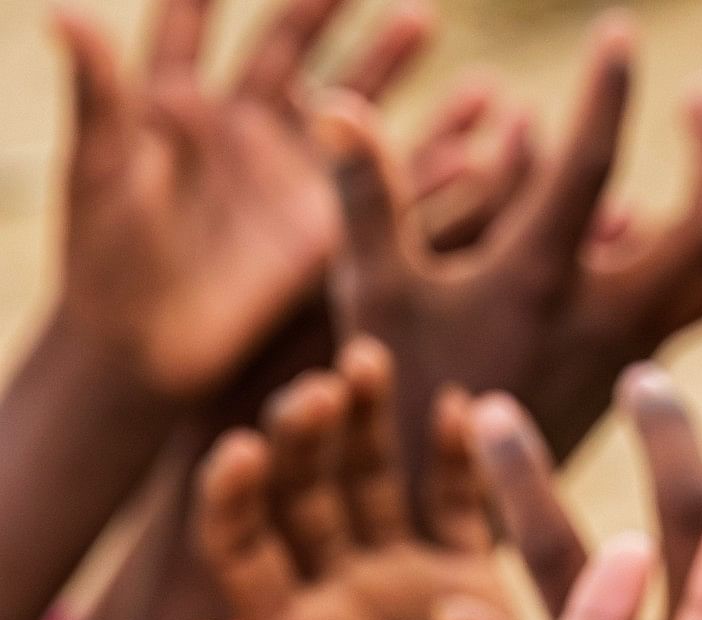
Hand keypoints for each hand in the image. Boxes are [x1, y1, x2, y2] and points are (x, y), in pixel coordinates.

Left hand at [47, 0, 428, 404]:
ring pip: (352, 109)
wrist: (139, 344)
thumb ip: (95, 93)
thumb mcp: (94, 168)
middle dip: (330, 12)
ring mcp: (285, 177)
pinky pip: (387, 192)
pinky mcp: (320, 230)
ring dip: (398, 76)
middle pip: (291, 50)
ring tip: (461, 61)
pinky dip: (434, 176)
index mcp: (175, 104)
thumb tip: (62, 13)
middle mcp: (241, 130)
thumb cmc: (103, 256)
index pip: (189, 24)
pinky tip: (479, 157)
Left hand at [177, 337, 514, 619]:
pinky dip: (454, 455)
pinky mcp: (472, 576)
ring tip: (365, 365)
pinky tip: (459, 410)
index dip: (233, 499)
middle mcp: (337, 593)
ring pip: (369, 480)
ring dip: (364, 420)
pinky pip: (457, 502)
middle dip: (302, 438)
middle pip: (301, 496)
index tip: (240, 452)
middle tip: (319, 392)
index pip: (240, 548)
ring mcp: (403, 577)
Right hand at [321, 18, 701, 458]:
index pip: (592, 166)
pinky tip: (665, 215)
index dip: (609, 92)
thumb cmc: (395, 398)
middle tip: (701, 96)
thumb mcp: (371, 293)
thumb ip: (365, 197)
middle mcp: (608, 318)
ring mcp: (635, 350)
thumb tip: (340, 104)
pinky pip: (693, 301)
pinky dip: (694, 250)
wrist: (443, 517)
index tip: (621, 33)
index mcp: (541, 283)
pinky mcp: (639, 374)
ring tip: (700, 145)